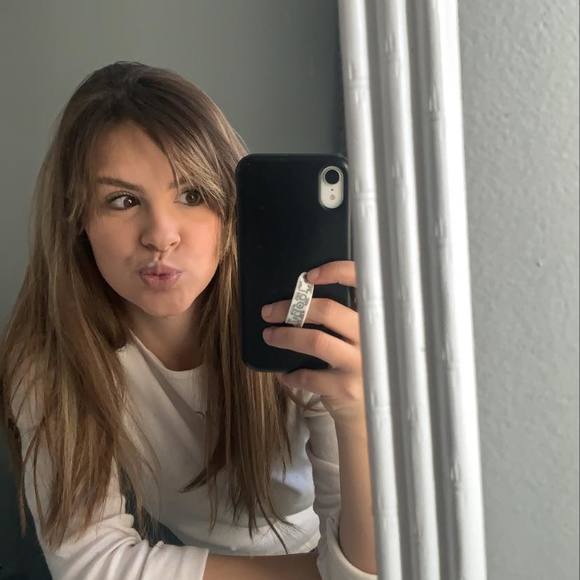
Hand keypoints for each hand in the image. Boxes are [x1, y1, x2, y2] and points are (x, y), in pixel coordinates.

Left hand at [261, 260, 365, 426]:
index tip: (309, 276)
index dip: (336, 272)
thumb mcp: (359, 339)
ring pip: (316, 341)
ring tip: (269, 336)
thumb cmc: (356, 366)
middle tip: (269, 311)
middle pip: (328, 311)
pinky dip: (291, 374)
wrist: (369, 412)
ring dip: (286, 337)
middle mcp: (372, 337)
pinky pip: (309, 376)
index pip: (362, 283)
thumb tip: (299, 298)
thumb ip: (342, 319)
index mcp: (374, 318)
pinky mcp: (347, 387)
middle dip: (291, 308)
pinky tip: (284, 374)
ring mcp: (361, 363)